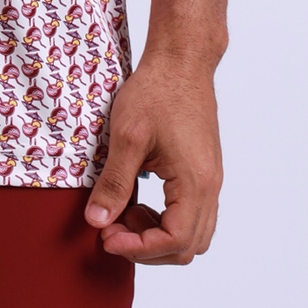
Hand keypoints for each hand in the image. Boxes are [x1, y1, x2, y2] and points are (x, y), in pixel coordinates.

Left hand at [84, 48, 223, 263]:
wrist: (181, 60)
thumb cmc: (156, 90)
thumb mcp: (127, 136)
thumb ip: (114, 183)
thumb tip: (97, 222)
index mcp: (195, 181)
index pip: (175, 240)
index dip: (138, 247)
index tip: (106, 237)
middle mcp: (210, 186)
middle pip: (187, 246)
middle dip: (146, 247)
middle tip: (111, 228)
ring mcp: (211, 179)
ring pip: (193, 233)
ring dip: (157, 235)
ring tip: (123, 212)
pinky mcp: (204, 171)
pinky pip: (192, 213)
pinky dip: (165, 219)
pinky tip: (137, 199)